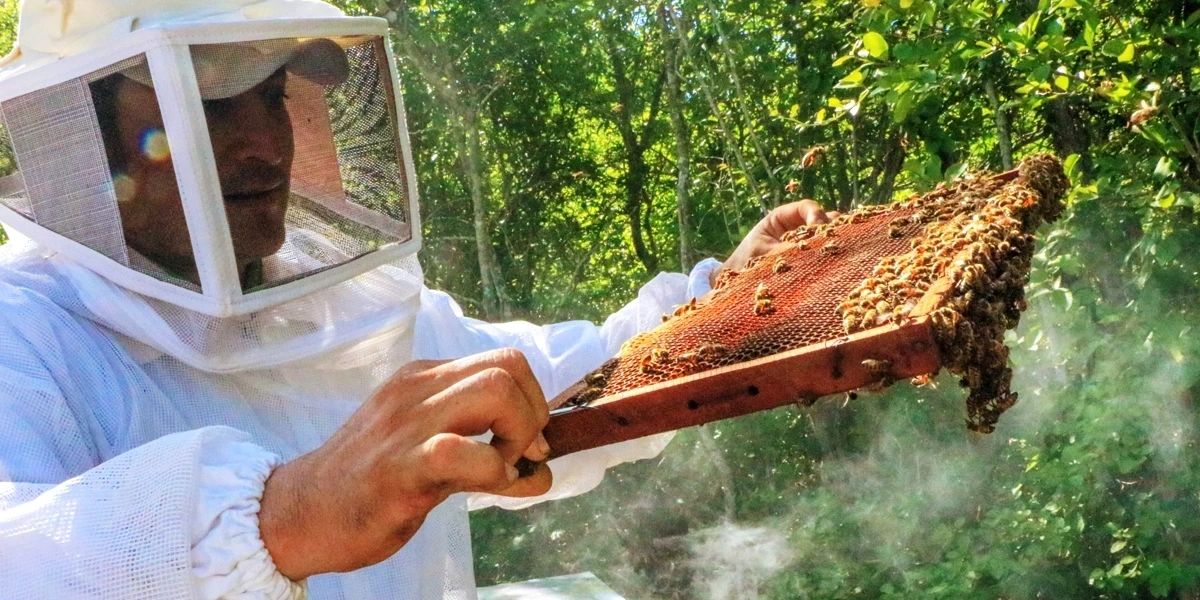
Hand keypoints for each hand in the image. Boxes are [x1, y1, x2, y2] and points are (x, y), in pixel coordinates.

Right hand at [259, 349, 551, 579]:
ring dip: (518, 436)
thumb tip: (542, 473)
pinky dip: (491, 470)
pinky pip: (460, 450)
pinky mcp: (398, 465)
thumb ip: (487, 461)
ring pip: (495, 393)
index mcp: (424, 380)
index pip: (505, 361)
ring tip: (501, 470)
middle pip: (508, 366)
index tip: (527, 446)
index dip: (533, 401)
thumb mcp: (434, 462)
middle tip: (519, 457)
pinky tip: (482, 488)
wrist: (299, 513)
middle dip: (534, 415)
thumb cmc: (368, 487)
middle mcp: (417, 390)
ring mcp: (406, 423)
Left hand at [712, 200, 839, 285]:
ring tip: (840, 250)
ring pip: (831, 234)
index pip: (806, 208)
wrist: (737, 283)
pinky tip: (839, 262)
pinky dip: (834, 254)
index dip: (816, 215)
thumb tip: (812, 250)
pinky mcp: (813, 259)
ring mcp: (807, 243)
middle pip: (825, 218)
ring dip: (836, 240)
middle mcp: (798, 227)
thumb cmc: (745, 263)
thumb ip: (785, 249)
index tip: (817, 229)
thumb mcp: (762, 253)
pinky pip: (829, 253)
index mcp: (782, 218)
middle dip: (831, 227)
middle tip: (835, 240)